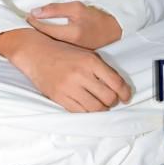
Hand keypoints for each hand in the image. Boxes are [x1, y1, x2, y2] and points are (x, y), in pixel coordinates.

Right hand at [0, 28, 130, 112]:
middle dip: (113, 101)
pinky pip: (79, 112)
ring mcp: (69, 87)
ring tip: (100, 104)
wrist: (36, 52)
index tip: (127, 97)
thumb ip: (102, 69)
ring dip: (101, 109)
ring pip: (95, 108)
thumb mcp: (86, 54)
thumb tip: (118, 87)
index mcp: (91, 61)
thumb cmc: (63, 52)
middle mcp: (81, 74)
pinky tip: (87, 107)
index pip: (116, 82)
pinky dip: (87, 112)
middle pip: (108, 97)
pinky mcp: (59, 97)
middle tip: (112, 100)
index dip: (125, 93)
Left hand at [26, 1, 121, 48]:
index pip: (43, 29)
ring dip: (41, 39)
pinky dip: (49, 45)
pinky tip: (46, 40)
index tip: (27, 17)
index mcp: (69, 34)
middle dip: (34, 33)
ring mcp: (71, 55)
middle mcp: (68, 48)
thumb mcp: (77, 8)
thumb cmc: (95, 18)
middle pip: (44, 41)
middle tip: (26, 25)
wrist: (113, 32)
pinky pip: (57, 51)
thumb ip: (56, 9)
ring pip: (49, 47)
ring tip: (34, 33)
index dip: (33, 22)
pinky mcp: (73, 58)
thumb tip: (35, 12)